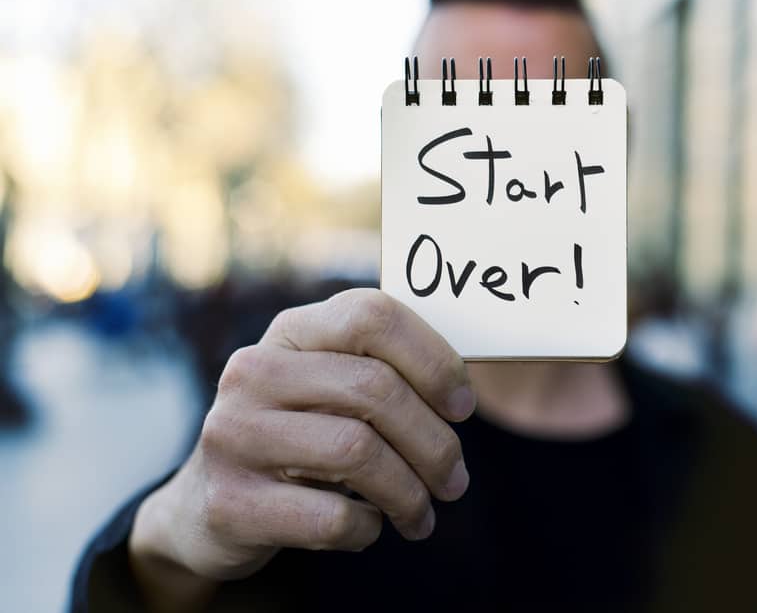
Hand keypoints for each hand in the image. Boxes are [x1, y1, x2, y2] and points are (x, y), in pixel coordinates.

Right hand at [129, 289, 473, 600]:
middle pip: (374, 389)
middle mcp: (253, 371)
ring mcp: (233, 434)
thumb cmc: (299, 437)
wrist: (205, 506)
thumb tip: (466, 387)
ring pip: (357, 452)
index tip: (463, 406)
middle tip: (456, 481)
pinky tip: (368, 527)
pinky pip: (331, 517)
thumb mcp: (330, 389)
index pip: (372, 315)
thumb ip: (386, 372)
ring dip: (409, 493)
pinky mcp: (229, 502)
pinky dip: (366, 528)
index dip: (433, 359)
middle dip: (434, 443)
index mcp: (290, 331)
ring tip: (423, 515)